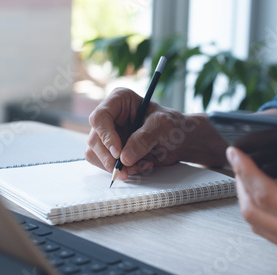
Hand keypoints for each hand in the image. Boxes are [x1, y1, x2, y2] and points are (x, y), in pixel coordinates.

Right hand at [86, 88, 227, 179]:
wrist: (182, 142)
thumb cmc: (174, 126)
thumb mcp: (163, 127)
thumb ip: (144, 139)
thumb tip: (124, 158)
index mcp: (119, 100)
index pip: (100, 118)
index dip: (106, 137)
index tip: (118, 153)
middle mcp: (110, 117)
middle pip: (94, 140)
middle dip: (110, 159)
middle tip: (125, 171)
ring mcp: (109, 135)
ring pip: (95, 154)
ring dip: (117, 167)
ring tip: (141, 166)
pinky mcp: (111, 151)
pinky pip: (105, 164)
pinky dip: (122, 170)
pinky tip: (140, 166)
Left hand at [226, 144, 276, 270]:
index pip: (271, 198)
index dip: (248, 173)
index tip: (237, 154)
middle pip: (257, 216)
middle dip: (241, 185)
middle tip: (238, 160)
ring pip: (262, 229)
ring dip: (248, 200)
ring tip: (247, 174)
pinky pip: (276, 235)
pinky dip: (263, 213)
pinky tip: (267, 195)